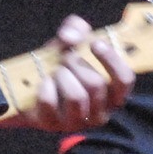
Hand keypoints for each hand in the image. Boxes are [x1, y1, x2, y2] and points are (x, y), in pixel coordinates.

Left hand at [15, 14, 134, 131]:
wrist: (28, 86)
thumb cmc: (58, 65)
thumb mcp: (69, 42)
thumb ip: (75, 28)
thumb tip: (71, 37)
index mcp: (112, 93)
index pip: (124, 80)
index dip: (112, 60)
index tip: (95, 43)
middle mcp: (99, 111)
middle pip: (96, 85)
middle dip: (78, 63)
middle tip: (66, 57)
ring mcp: (76, 122)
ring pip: (77, 96)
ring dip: (63, 75)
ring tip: (55, 70)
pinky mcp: (53, 125)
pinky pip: (50, 101)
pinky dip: (44, 85)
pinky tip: (44, 81)